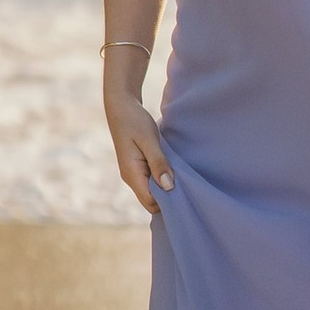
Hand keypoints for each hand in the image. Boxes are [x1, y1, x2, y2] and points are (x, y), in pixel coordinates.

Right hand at [106, 88, 174, 213]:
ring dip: (166, 187)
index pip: (151, 202)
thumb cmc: (135, 120)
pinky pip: (150, 181)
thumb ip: (158, 163)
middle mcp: (130, 178)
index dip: (168, 203)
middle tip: (188, 186)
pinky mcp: (136, 167)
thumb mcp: (149, 140)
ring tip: (183, 177)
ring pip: (151, 191)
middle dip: (168, 198)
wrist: (121, 106)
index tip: (186, 194)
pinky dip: (161, 178)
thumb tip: (169, 187)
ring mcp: (132, 173)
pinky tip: (173, 169)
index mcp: (132, 174)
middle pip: (151, 200)